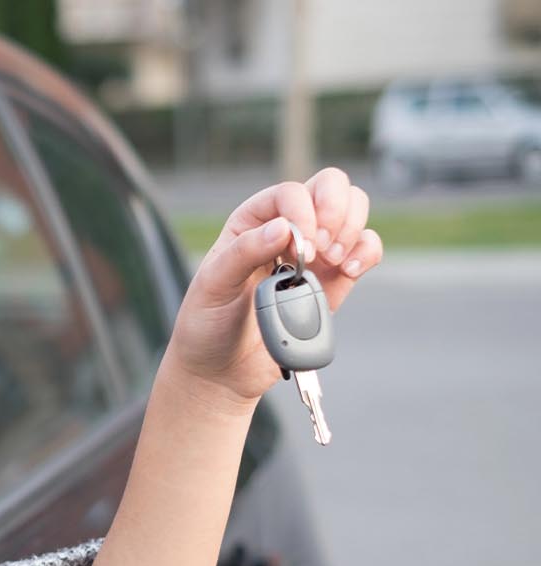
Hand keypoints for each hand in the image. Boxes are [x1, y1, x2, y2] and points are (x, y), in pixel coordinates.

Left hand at [163, 168, 384, 408]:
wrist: (222, 370)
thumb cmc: (207, 324)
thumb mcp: (214, 285)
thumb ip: (244, 253)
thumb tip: (284, 227)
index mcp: (251, 222)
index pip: (289, 193)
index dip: (302, 213)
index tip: (300, 250)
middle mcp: (287, 229)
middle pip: (330, 186)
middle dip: (336, 210)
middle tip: (320, 249)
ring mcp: (314, 254)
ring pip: (353, 210)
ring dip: (353, 228)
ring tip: (332, 261)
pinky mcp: (332, 281)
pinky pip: (365, 249)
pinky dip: (367, 252)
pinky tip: (350, 269)